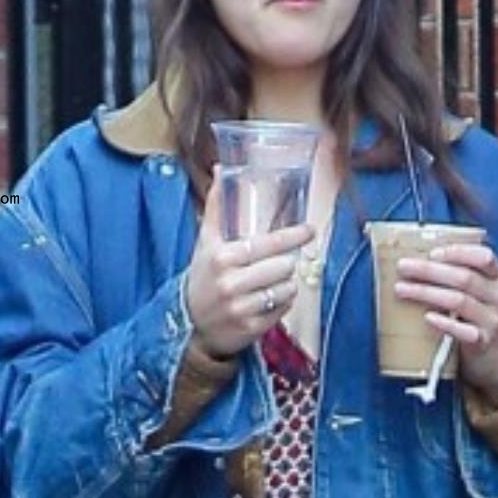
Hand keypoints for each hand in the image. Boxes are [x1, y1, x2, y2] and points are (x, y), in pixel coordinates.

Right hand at [183, 177, 316, 355]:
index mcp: (221, 257)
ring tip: (274, 281)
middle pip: (282, 266)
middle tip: (281, 261)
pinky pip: (283, 309)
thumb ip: (216, 206)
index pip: (266, 244)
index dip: (292, 235)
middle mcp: (230, 283)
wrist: (188, 324)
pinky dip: (282, 302)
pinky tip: (269, 299)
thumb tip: (221, 168)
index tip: (309, 230)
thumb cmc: (203, 276)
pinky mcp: (250, 329)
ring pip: (286, 289)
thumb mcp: (205, 241)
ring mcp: (241, 308)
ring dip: (287, 283)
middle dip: (287, 262)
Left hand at [389, 234, 497, 402]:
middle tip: (403, 267)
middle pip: (464, 278)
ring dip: (428, 293)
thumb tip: (415, 259)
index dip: (458, 252)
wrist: (495, 354)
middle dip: (430, 270)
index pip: (484, 257)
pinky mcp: (482, 341)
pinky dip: (444, 323)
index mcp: (496, 276)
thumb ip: (457, 274)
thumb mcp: (477, 291)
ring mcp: (491, 319)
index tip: (432, 253)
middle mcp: (497, 295)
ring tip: (402, 289)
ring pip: (459, 301)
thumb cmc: (475, 314)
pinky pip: (463, 331)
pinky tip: (426, 317)